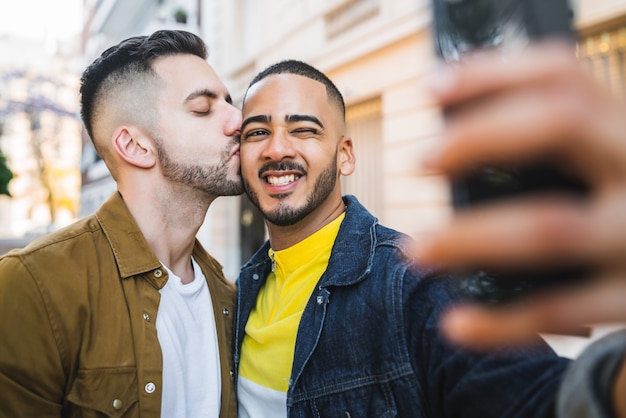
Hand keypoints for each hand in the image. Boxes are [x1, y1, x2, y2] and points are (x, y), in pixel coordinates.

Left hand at [416, 41, 625, 348]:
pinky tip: (456, 324)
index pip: (563, 75)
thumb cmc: (623, 203)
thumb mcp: (606, 160)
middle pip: (561, 123)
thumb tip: (453, 129)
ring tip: (415, 251)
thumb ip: (558, 143)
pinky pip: (560, 309)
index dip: (492, 74)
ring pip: (549, 226)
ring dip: (468, 238)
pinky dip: (501, 321)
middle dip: (477, 137)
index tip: (431, 88)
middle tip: (419, 162)